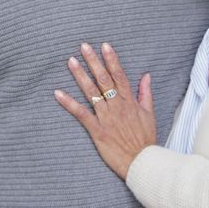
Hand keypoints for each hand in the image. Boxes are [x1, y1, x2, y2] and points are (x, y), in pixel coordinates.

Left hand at [54, 42, 156, 179]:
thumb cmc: (145, 140)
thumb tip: (146, 75)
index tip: (104, 45)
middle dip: (93, 61)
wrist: (142, 163)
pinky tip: (58, 93)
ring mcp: (106, 118)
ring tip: (71, 61)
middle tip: (84, 46)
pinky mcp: (97, 131)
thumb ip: (146, 94)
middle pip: (103, 79)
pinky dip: (69, 103)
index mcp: (129, 101)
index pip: (119, 75)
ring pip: (91, 92)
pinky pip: (81, 114)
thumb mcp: (150, 114)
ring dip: (80, 76)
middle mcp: (116, 106)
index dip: (111, 59)